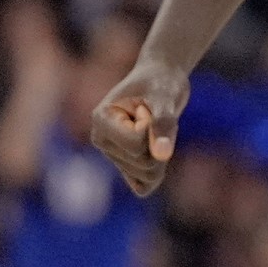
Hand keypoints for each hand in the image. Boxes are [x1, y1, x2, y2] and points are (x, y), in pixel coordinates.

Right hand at [89, 59, 189, 196]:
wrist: (160, 80)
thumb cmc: (161, 83)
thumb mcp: (166, 96)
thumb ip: (163, 123)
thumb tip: (163, 155)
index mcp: (102, 119)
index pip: (136, 144)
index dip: (154, 127)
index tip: (147, 107)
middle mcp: (102, 140)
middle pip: (143, 162)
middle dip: (160, 141)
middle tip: (155, 117)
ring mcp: (112, 154)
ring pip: (147, 174)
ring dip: (161, 150)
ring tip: (155, 128)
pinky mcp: (124, 164)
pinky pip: (143, 186)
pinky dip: (157, 173)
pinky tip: (157, 151)